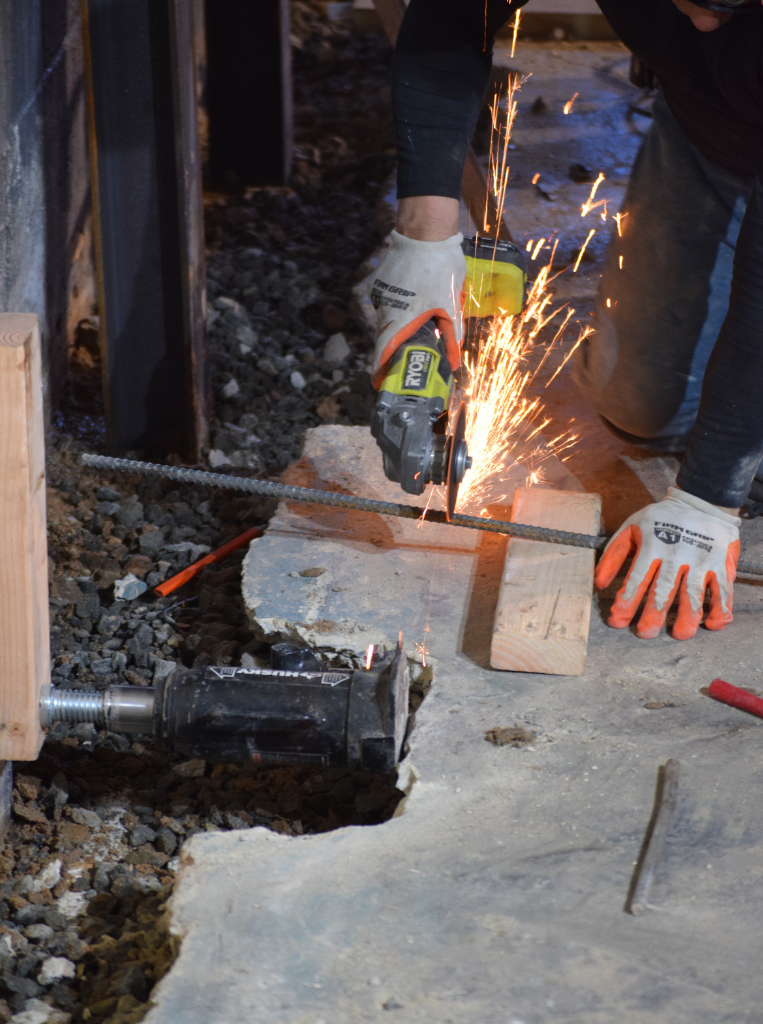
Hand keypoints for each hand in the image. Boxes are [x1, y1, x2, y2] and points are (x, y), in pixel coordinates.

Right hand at [369, 230, 464, 387]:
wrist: (425, 230)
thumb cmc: (440, 268)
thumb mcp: (451, 303)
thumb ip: (451, 333)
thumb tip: (453, 359)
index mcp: (399, 318)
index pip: (382, 353)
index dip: (380, 369)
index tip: (379, 382)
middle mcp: (384, 308)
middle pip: (386, 336)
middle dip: (397, 347)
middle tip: (410, 354)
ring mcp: (380, 293)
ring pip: (388, 317)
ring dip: (400, 323)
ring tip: (419, 321)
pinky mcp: (380, 281)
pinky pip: (388, 301)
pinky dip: (399, 305)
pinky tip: (415, 297)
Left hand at [594, 486, 739, 639]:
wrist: (700, 501)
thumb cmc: (660, 519)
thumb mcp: (631, 528)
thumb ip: (614, 555)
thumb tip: (598, 583)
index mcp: (652, 546)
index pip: (636, 578)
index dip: (626, 602)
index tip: (617, 621)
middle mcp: (677, 554)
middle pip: (664, 589)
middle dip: (653, 614)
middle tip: (645, 633)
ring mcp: (701, 559)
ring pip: (694, 593)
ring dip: (687, 617)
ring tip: (680, 634)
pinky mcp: (721, 563)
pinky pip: (723, 589)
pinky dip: (720, 608)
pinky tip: (713, 624)